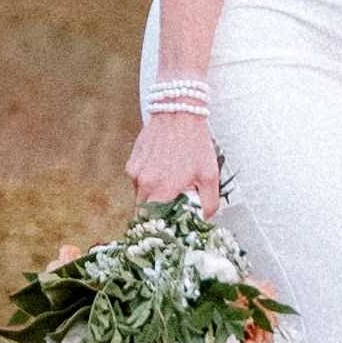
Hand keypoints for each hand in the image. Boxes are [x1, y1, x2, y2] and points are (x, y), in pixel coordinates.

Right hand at [128, 105, 220, 219]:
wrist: (178, 112)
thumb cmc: (195, 143)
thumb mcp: (210, 175)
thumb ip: (208, 204)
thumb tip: (202, 221)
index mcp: (162, 190)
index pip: (153, 225)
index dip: (161, 230)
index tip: (170, 229)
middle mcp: (143, 183)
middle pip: (144, 214)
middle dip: (157, 215)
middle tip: (172, 209)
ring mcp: (134, 172)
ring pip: (140, 197)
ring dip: (153, 197)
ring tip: (170, 182)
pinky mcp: (131, 162)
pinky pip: (137, 181)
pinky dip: (148, 181)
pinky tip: (162, 168)